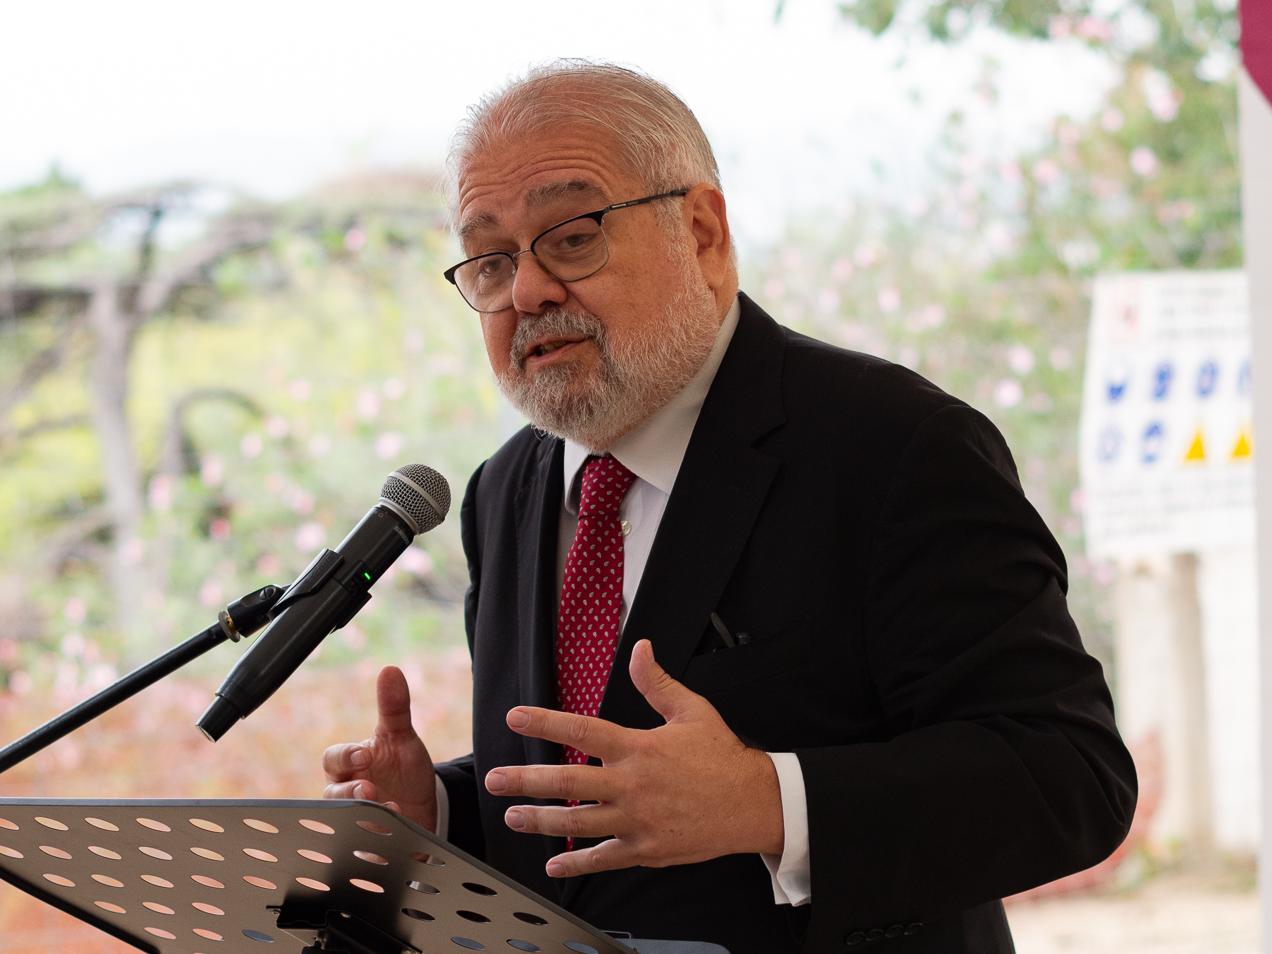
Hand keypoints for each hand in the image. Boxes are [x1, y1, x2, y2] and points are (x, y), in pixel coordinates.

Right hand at [322, 665, 437, 830]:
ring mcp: (355, 820)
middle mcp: (346, 794)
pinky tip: (391, 838)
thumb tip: (390, 669)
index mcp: (349, 766)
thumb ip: (394, 707)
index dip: (346, 756)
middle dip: (348, 792)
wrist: (424, 807)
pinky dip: (375, 844)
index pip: (333, 758)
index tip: (365, 754)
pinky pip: (362, 848)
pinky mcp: (368, 845)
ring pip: (343, 822)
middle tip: (370, 789)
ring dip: (363, 817)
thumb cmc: (403, 769)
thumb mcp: (402, 738)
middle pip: (331, 794)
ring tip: (389, 810)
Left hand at [484, 639, 783, 877]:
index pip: (582, 730)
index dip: (545, 721)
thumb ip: (657, 683)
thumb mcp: (692, 711)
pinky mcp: (646, 850)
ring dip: (541, 821)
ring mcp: (636, 821)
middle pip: (567, 782)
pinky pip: (604, 858)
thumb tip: (640, 649)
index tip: (515, 717)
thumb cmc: (722, 756)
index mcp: (638, 747)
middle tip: (495, 779)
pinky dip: (577, 863)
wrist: (753, 804)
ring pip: (578, 822)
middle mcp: (631, 785)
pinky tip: (554, 864)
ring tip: (513, 816)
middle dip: (526, 780)